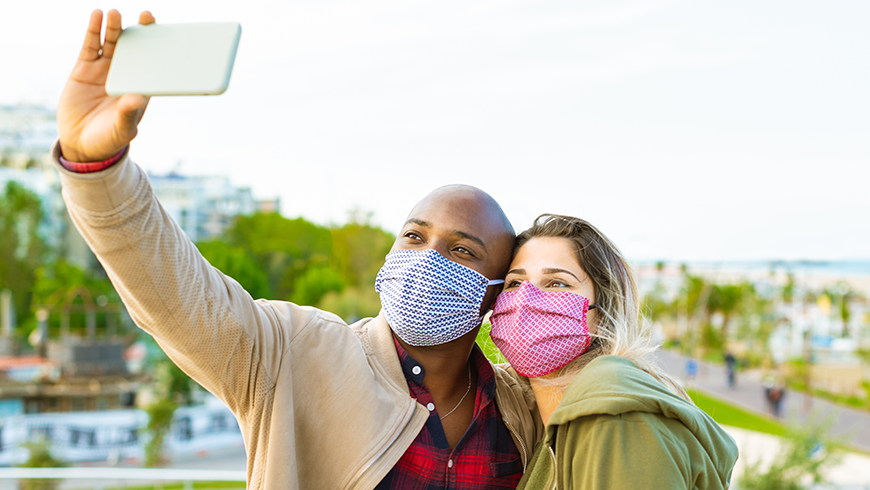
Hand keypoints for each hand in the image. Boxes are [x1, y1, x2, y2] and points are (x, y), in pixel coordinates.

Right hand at [58, 10, 154, 162]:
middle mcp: (126, 74)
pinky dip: (94, 30)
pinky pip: (91, 45)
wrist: (82, 144)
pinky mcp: (85, 68)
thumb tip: (135, 99)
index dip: (160, 48)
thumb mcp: (122, 128)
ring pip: (112, 43)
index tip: (166, 35)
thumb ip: (128, 114)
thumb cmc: (110, 138)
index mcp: (141, 86)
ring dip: (115, 27)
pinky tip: (98, 15)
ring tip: (116, 13)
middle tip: (147, 15)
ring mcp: (105, 69)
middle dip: (141, 31)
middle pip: (135, 47)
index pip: (154, 63)